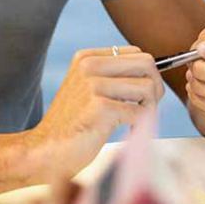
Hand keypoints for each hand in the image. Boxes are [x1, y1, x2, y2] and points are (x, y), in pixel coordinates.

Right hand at [32, 46, 163, 181]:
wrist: (49, 149)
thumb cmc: (75, 123)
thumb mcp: (89, 88)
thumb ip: (114, 75)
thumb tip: (154, 72)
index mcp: (87, 57)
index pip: (137, 54)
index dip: (147, 76)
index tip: (140, 97)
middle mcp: (89, 66)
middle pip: (147, 65)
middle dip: (155, 88)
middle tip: (145, 108)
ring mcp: (93, 85)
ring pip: (148, 88)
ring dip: (150, 108)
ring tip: (136, 121)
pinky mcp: (100, 108)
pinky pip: (141, 112)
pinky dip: (142, 126)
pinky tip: (129, 132)